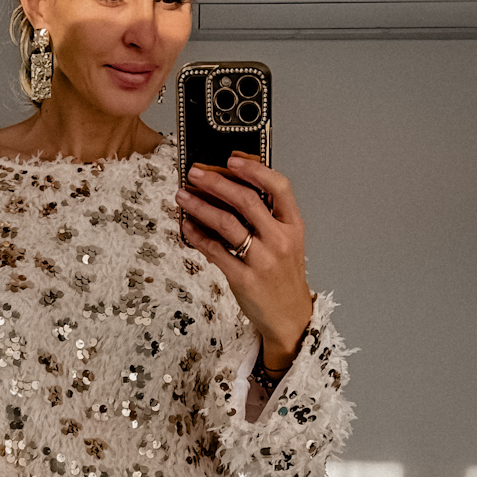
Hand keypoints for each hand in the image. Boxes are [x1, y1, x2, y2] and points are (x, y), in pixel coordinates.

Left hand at [176, 153, 313, 366]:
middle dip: (216, 182)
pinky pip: (215, 250)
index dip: (255, 169)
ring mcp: (262, 260)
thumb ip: (268, 218)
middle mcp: (280, 240)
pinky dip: (197, 235)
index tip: (232, 159)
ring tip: (183, 196)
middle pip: (246, 200)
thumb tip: (233, 189)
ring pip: (226, 223)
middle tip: (195, 174)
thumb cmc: (284, 277)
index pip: (279, 187)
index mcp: (293, 226)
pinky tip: (187, 226)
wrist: (289, 317)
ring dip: (200, 206)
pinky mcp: (243, 278)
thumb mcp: (287, 242)